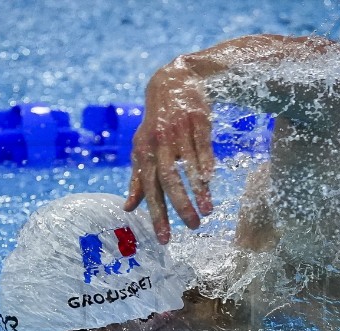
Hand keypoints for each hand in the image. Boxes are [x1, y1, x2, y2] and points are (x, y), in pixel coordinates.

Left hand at [124, 61, 215, 243]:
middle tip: (192, 227)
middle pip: (167, 180)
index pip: (149, 189)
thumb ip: (137, 178)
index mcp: (144, 153)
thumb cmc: (157, 123)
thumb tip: (128, 208)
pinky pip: (202, 146)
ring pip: (187, 166)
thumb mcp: (142, 148)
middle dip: (179, 206)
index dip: (156, 214)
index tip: (164, 238)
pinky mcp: (198, 121)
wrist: (174, 81)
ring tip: (207, 212)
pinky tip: (210, 181)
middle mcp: (159, 143)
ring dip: (197, 190)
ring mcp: (179, 131)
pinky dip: (206, 164)